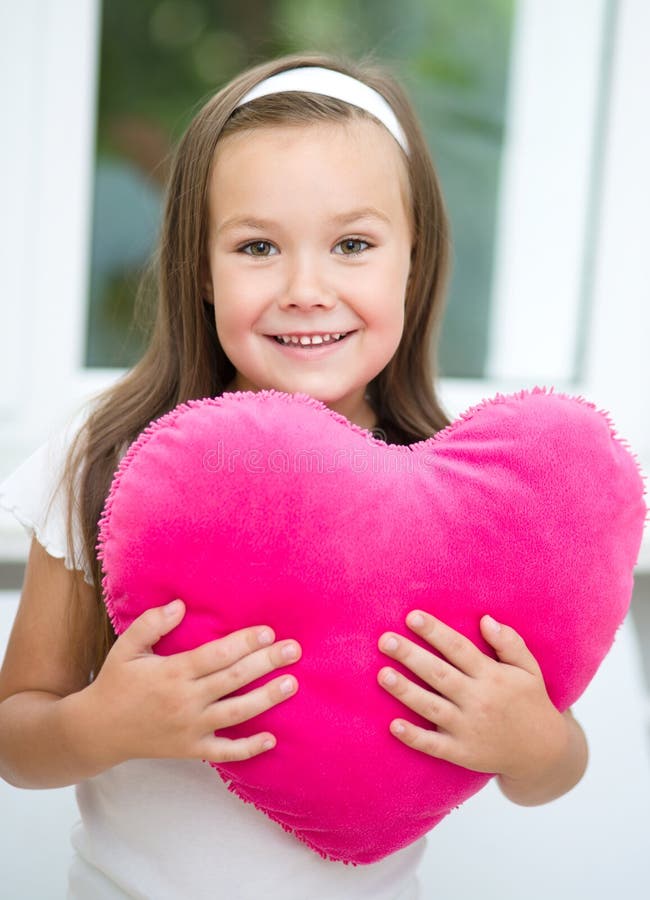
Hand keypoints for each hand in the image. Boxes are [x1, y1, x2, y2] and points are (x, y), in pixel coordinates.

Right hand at [86, 599, 300, 766]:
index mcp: (173, 673)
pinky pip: (224, 752)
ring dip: (267, 699)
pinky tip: (271, 739)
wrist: (97, 731)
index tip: (268, 631)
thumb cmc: (115, 683)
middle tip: (294, 650)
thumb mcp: (126, 648)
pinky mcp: (190, 750)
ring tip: (292, 684)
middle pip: (234, 679)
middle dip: (267, 663)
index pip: (217, 655)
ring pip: (237, 713)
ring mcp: (190, 728)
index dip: (245, 642)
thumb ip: (152, 624)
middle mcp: (186, 701)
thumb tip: (180, 605)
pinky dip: (249, 748)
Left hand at [377, 610, 567, 781]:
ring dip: (406, 691)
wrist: (543, 753)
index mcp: (493, 676)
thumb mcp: (528, 669)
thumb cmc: (530, 702)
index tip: (412, 617)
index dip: (435, 632)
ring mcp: (469, 729)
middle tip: (385, 640)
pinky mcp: (462, 753)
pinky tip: (393, 726)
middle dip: (411, 656)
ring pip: (432, 708)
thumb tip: (485, 619)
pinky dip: (414, 738)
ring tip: (383, 675)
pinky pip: (434, 746)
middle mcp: (479, 701)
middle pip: (439, 674)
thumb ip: (509, 642)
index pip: (459, 649)